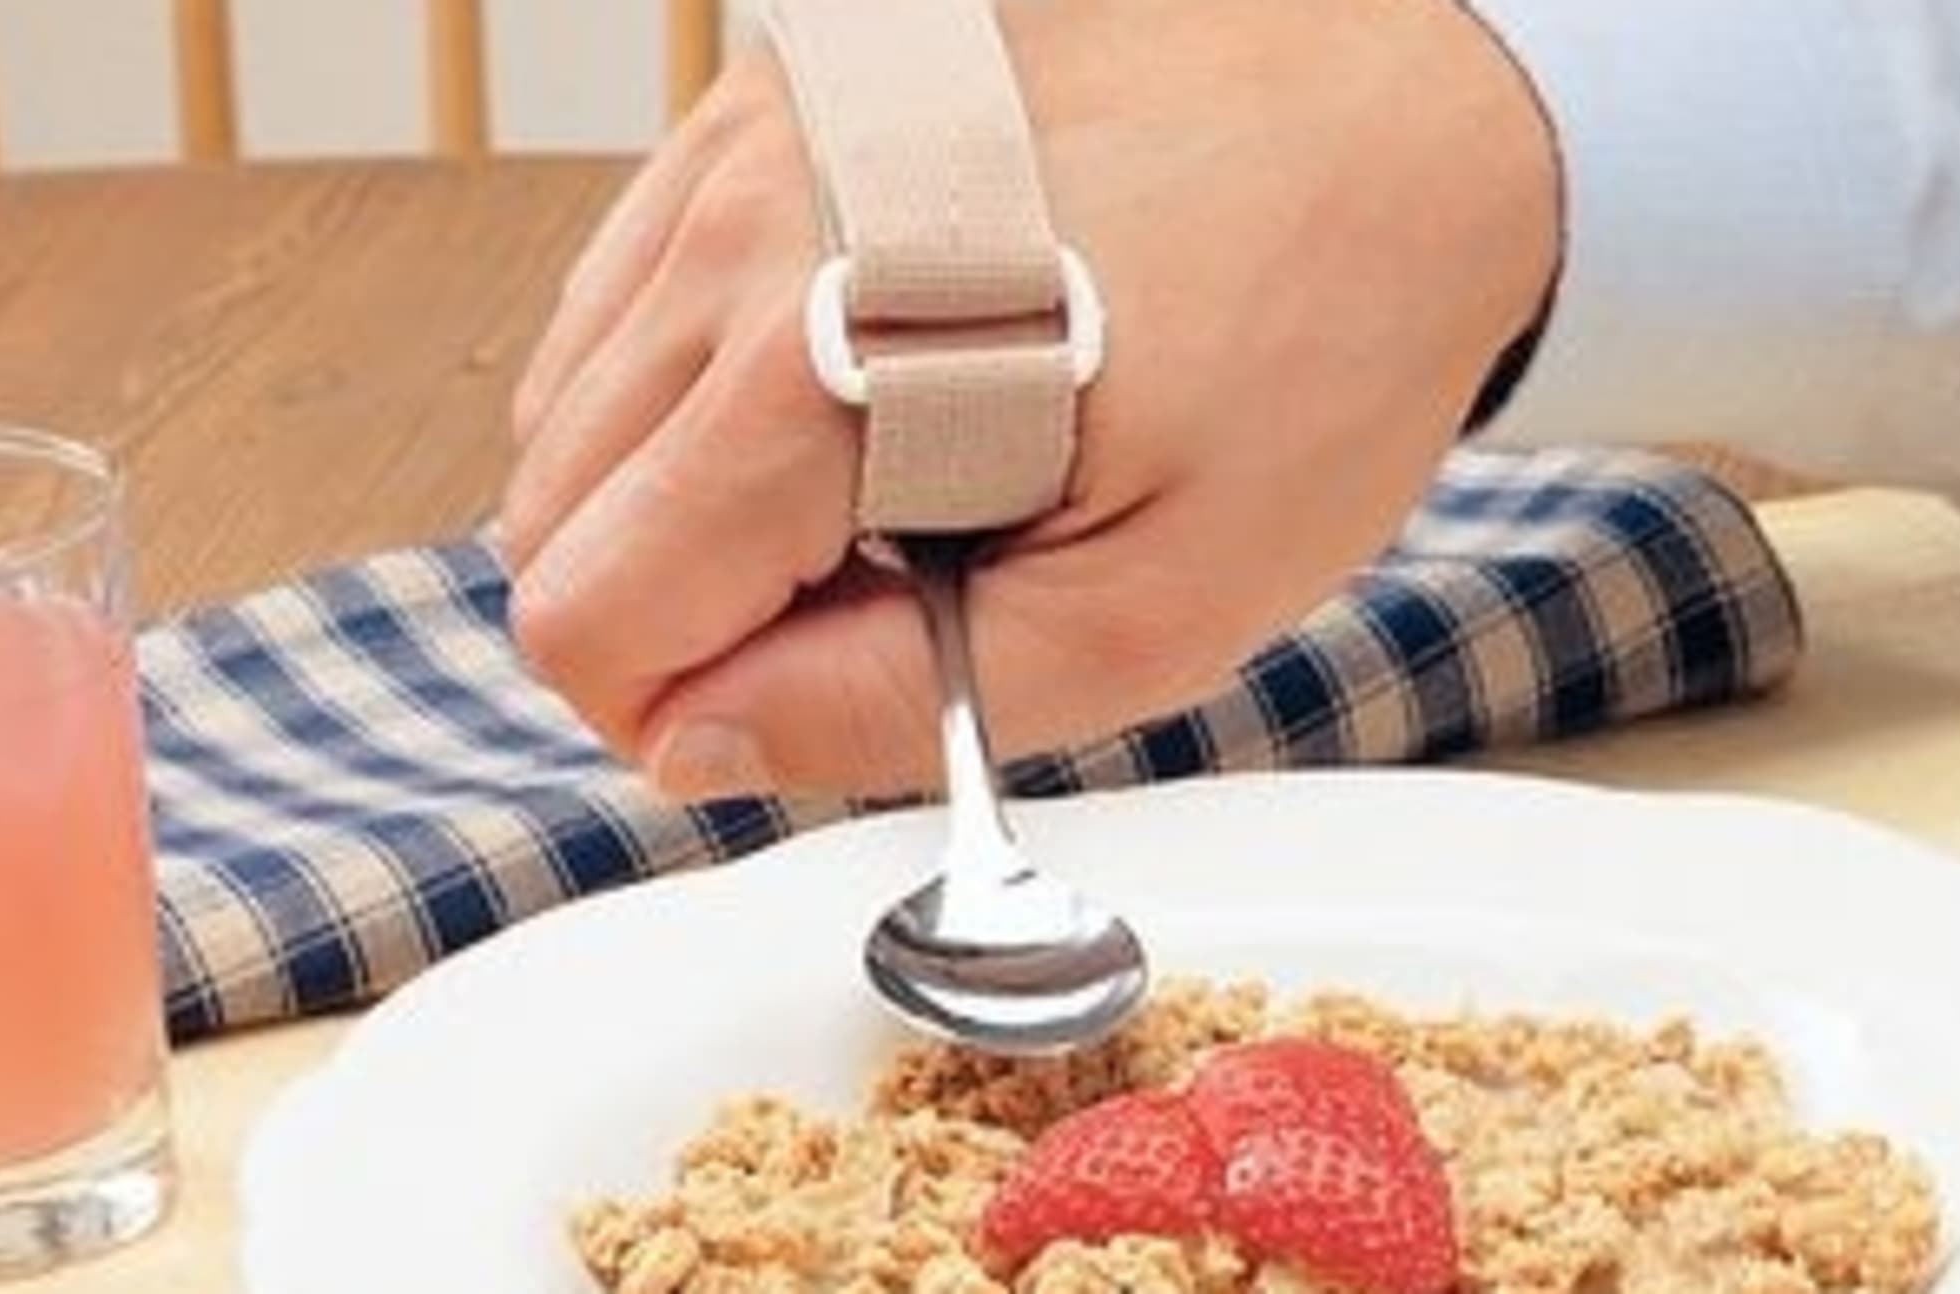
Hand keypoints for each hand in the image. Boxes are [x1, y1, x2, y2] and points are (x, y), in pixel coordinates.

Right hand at [500, 0, 1557, 798]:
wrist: (1406, 118)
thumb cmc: (1318, 343)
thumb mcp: (1152, 607)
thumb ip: (896, 702)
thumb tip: (702, 744)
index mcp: (817, 367)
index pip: (588, 614)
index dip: (681, 714)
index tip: (810, 701)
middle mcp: (744, 228)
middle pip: (553, 513)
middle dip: (684, 611)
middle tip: (873, 605)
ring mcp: (750, 143)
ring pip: (576, 404)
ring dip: (687, 496)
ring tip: (887, 485)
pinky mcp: (777, 100)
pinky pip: (636, 290)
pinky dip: (705, 385)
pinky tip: (859, 392)